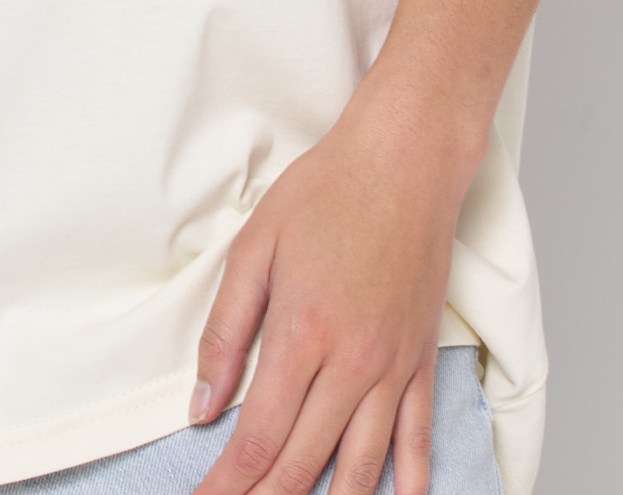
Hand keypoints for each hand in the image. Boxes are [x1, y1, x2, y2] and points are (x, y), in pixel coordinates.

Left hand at [186, 86, 473, 494]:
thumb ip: (225, 331)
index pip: (257, 438)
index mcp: (302, 335)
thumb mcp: (255, 247)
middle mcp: (352, 364)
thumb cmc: (326, 192)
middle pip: (303, 464)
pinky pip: (417, 439)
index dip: (227, 483)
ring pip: (362, 468)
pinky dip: (408, 483)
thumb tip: (201, 404)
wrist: (404, 160)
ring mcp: (393, 367)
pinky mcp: (422, 360)